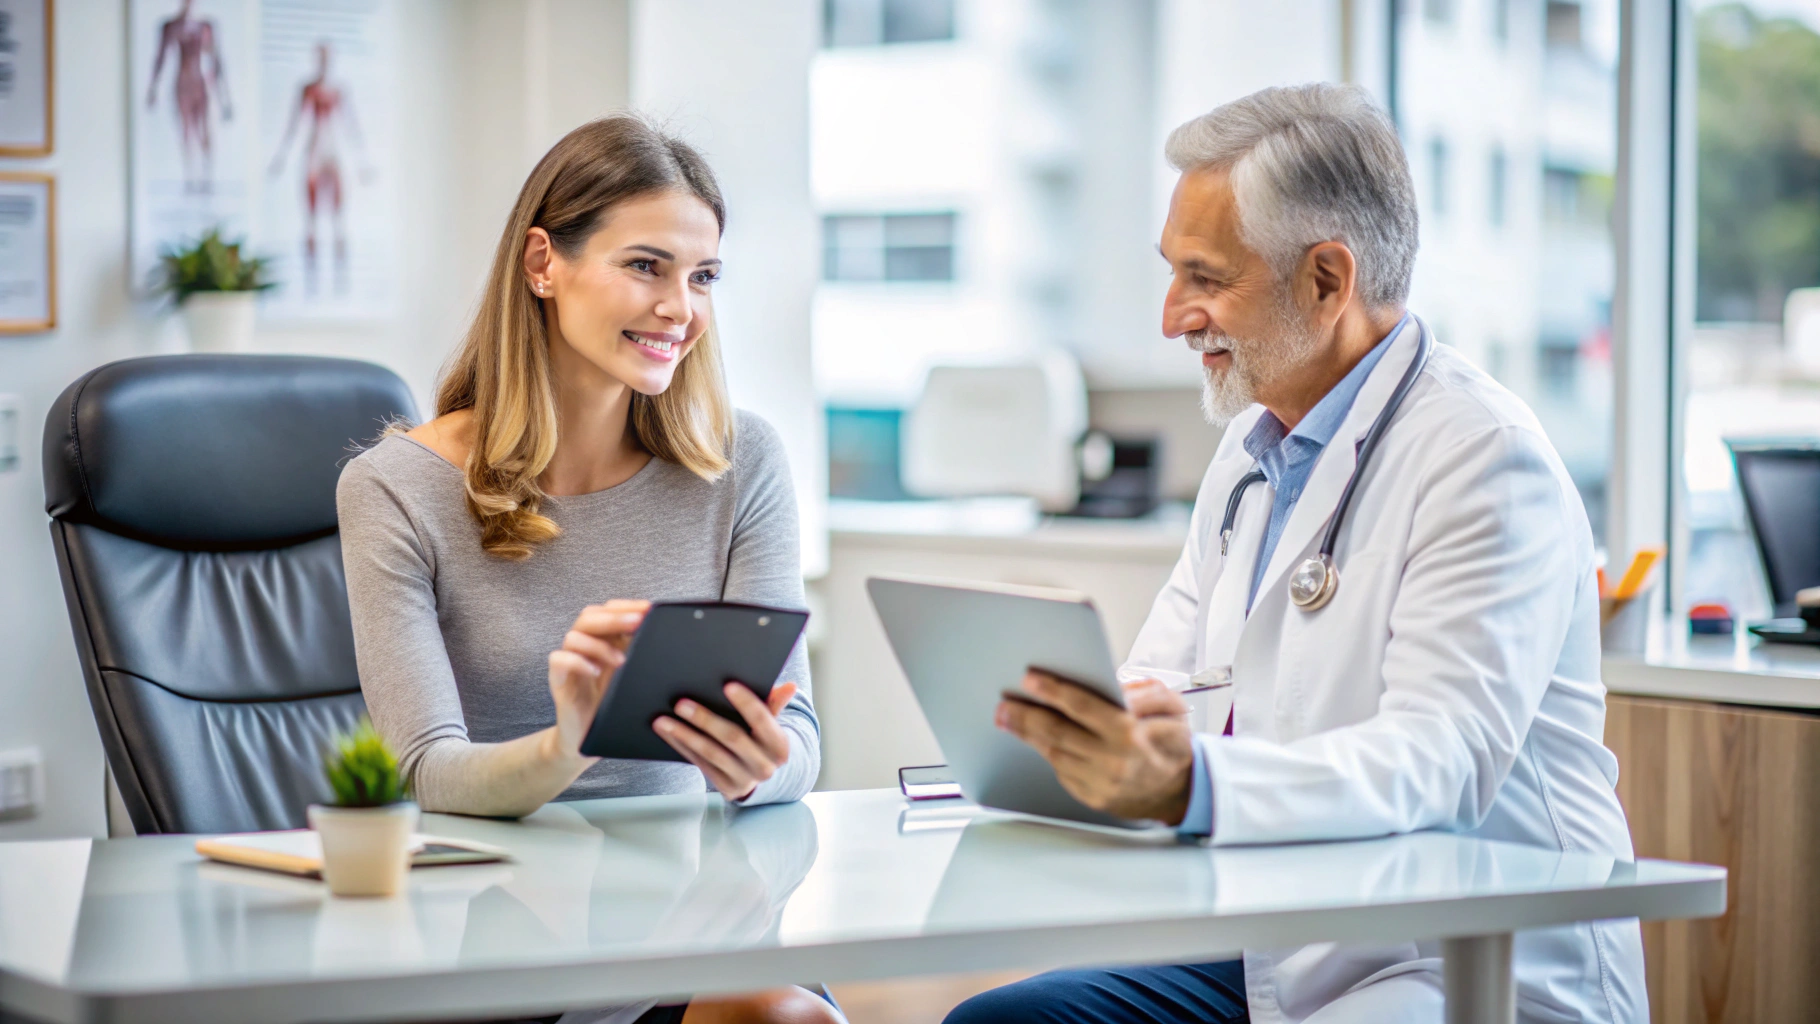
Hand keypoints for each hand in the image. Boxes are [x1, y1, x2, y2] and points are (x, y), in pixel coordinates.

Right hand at [544, 600, 649, 761]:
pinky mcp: (558, 679)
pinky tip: (595, 671)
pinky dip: (577, 661)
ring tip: (621, 660)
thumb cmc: (612, 706)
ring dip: (600, 644)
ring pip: (574, 636)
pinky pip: (559, 659)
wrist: (588, 739)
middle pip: (590, 617)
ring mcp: (569, 661)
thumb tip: (673, 641)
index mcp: (602, 640)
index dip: (626, 605)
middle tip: (637, 621)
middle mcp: (584, 646)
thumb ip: (643, 656)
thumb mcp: (633, 677)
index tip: (649, 609)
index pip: (608, 610)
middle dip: (615, 616)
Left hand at [655, 681, 797, 801]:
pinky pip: (701, 764)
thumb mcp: (771, 724)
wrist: (761, 775)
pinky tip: (668, 733)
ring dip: (685, 735)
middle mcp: (765, 765)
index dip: (746, 702)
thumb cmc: (762, 740)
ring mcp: (745, 779)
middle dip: (705, 719)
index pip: (762, 719)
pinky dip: (682, 747)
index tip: (727, 685)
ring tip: (663, 720)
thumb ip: (774, 705)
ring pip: (711, 753)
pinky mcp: (727, 788)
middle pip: (732, 738)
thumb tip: (790, 687)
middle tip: (681, 703)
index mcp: (779, 745)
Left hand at [996, 672, 1194, 823]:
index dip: (1053, 691)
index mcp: (1130, 733)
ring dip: (1027, 735)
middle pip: (1058, 733)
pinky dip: (1046, 753)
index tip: (1029, 678)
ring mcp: (1100, 783)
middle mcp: (1112, 761)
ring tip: (1008, 718)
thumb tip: (1109, 683)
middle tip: (1004, 704)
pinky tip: (1034, 740)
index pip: (1082, 707)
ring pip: (1054, 754)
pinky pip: (1062, 772)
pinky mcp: (1093, 798)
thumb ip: (1142, 691)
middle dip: (1025, 715)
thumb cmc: (1173, 743)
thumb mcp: (1170, 707)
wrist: (1185, 790)